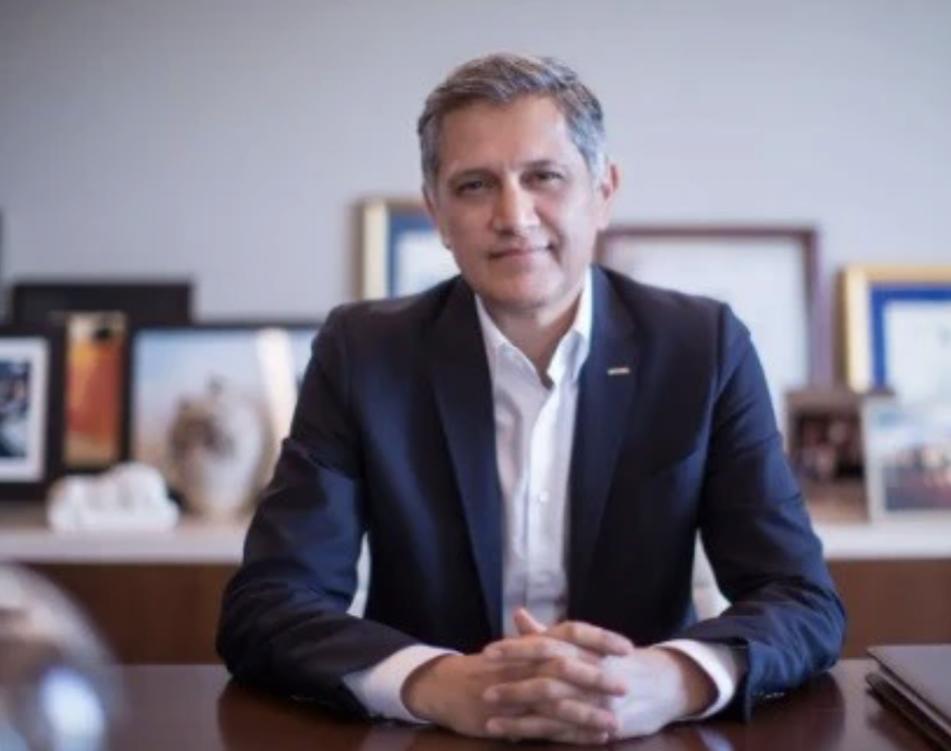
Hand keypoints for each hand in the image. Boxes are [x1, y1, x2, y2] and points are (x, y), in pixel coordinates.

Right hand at [401, 652, 614, 743]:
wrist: (446, 685)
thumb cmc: (488, 666)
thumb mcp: (518, 649)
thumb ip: (545, 640)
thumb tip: (578, 634)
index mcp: (533, 642)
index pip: (571, 631)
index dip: (599, 638)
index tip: (627, 647)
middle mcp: (526, 663)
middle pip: (566, 665)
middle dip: (597, 677)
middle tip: (626, 686)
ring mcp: (516, 691)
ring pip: (556, 701)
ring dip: (587, 712)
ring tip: (614, 723)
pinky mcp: (509, 717)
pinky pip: (544, 727)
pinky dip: (570, 734)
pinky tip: (592, 738)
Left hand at [482, 610, 715, 739]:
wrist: (664, 684)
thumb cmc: (617, 660)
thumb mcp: (586, 642)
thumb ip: (548, 633)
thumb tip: (518, 614)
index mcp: (583, 648)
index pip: (546, 644)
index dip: (516, 649)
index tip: (487, 652)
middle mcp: (590, 673)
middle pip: (547, 678)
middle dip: (513, 685)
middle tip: (483, 690)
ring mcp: (597, 702)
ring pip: (554, 710)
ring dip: (520, 717)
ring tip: (490, 722)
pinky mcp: (602, 726)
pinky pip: (567, 733)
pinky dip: (541, 735)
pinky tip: (517, 737)